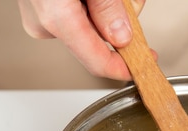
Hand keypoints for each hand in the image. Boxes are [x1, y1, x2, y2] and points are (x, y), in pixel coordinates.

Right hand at [18, 0, 145, 79]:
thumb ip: (107, 7)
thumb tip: (121, 37)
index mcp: (56, 18)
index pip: (97, 61)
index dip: (125, 67)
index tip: (147, 62)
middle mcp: (44, 24)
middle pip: (98, 38)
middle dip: (120, 19)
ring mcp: (40, 16)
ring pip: (90, 22)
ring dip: (108, 5)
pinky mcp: (41, 6)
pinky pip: (77, 11)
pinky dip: (92, 1)